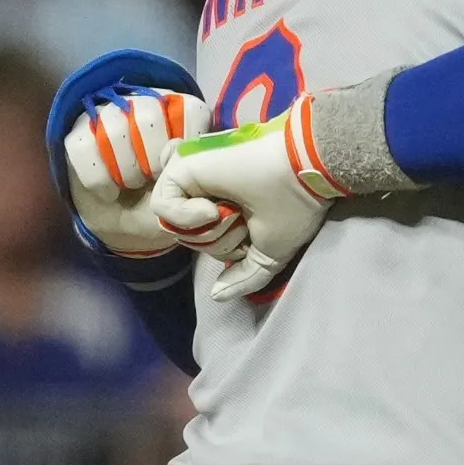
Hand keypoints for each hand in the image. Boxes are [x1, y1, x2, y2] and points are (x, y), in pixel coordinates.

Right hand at [61, 87, 235, 257]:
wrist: (122, 222)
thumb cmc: (162, 199)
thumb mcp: (188, 193)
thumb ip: (199, 184)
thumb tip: (207, 195)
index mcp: (181, 110)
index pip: (189, 107)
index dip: (185, 142)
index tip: (179, 168)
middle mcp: (144, 103)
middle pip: (148, 113)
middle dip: (152, 156)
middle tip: (154, 180)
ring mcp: (107, 114)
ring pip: (113, 126)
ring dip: (126, 167)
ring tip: (132, 186)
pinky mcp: (76, 133)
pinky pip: (82, 146)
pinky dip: (99, 177)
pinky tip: (110, 193)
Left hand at [151, 98, 347, 300]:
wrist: (301, 171)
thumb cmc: (294, 208)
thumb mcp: (271, 253)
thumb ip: (245, 277)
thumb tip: (216, 295)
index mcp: (228, 209)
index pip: (207, 244)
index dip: (226, 249)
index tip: (250, 235)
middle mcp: (208, 194)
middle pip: (189, 239)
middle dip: (216, 242)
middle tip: (243, 220)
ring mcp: (194, 182)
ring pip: (175, 228)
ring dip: (206, 231)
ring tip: (232, 211)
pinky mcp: (182, 169)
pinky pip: (162, 207)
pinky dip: (185, 216)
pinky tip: (212, 209)